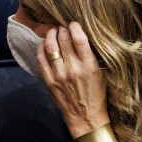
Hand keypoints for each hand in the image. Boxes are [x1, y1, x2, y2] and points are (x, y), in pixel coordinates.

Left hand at [37, 21, 109, 136]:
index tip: (73, 24)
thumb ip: (91, 55)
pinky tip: (43, 44)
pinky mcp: (49, 81)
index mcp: (89, 65)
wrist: (86, 117)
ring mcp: (59, 74)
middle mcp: (73, 68)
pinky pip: (41, 59)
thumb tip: (80, 36)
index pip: (78, 38)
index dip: (74, 26)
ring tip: (52, 32)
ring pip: (50, 46)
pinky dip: (41, 48)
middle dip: (62, 29)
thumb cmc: (96, 95)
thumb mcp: (100, 73)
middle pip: (63, 38)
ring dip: (50, 35)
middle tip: (62, 27)